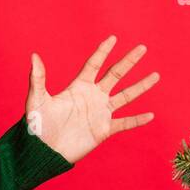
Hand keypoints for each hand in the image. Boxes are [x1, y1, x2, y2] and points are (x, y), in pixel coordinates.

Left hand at [26, 35, 159, 164]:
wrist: (44, 151)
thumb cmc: (38, 125)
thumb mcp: (37, 100)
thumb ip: (38, 78)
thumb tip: (34, 55)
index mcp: (78, 87)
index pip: (94, 65)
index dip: (103, 52)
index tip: (113, 38)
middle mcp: (92, 97)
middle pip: (115, 75)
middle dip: (128, 61)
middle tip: (142, 48)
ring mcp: (100, 113)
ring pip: (125, 96)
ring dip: (140, 86)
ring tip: (156, 75)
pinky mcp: (103, 130)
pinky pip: (124, 123)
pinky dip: (137, 120)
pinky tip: (150, 115)